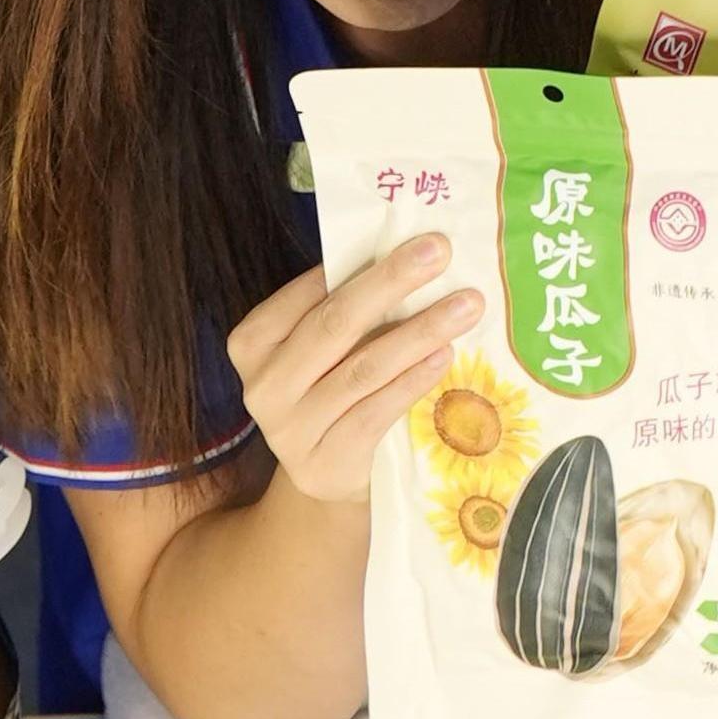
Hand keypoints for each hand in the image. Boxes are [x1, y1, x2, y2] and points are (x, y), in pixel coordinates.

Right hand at [226, 237, 481, 506]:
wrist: (327, 478)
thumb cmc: (331, 395)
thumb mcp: (323, 353)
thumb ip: (342, 311)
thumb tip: (406, 252)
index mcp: (253, 342)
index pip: (308, 294)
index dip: (363, 265)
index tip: (419, 240)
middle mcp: (263, 384)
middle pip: (334, 324)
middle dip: (392, 282)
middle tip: (441, 252)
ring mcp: (290, 428)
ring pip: (363, 368)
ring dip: (419, 332)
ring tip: (465, 306)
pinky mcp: (325, 462)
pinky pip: (377, 411)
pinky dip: (414, 380)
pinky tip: (446, 355)